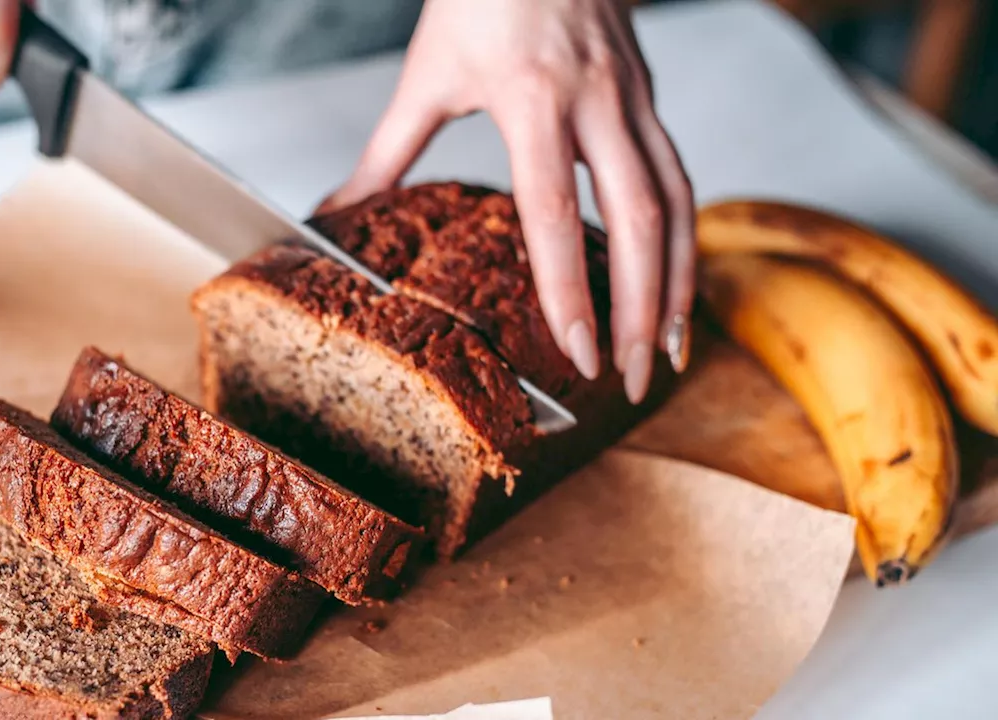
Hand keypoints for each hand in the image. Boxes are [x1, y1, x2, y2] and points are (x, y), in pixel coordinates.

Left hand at [325, 0, 693, 403]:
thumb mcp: (427, 75)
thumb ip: (388, 154)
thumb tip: (338, 213)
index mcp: (533, 100)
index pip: (557, 214)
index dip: (571, 290)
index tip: (577, 353)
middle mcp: (597, 102)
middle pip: (639, 222)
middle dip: (639, 311)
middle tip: (633, 379)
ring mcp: (634, 97)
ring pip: (677, 204)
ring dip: (679, 283)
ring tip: (669, 349)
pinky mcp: (651, 95)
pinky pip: (680, 176)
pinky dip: (685, 237)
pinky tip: (677, 280)